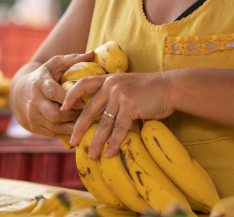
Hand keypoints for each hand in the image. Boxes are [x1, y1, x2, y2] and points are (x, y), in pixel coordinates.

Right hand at [12, 51, 94, 139]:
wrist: (19, 92)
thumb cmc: (44, 76)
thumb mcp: (55, 64)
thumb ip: (73, 59)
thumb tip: (93, 54)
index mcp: (39, 84)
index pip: (53, 93)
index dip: (68, 99)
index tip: (82, 103)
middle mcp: (34, 101)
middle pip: (54, 114)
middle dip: (73, 116)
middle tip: (87, 115)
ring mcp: (33, 116)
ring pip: (55, 127)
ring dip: (72, 128)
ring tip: (86, 124)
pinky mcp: (34, 127)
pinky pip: (53, 134)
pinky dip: (67, 134)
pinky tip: (79, 131)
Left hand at [60, 71, 174, 158]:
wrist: (171, 87)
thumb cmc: (151, 89)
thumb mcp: (127, 85)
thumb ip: (113, 93)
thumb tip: (102, 113)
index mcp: (108, 79)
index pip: (83, 84)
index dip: (71, 96)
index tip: (63, 108)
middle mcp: (111, 86)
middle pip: (89, 109)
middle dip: (79, 128)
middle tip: (72, 141)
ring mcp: (120, 96)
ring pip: (103, 123)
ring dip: (97, 142)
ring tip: (92, 155)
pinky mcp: (130, 106)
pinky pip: (119, 129)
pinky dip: (114, 143)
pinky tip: (110, 153)